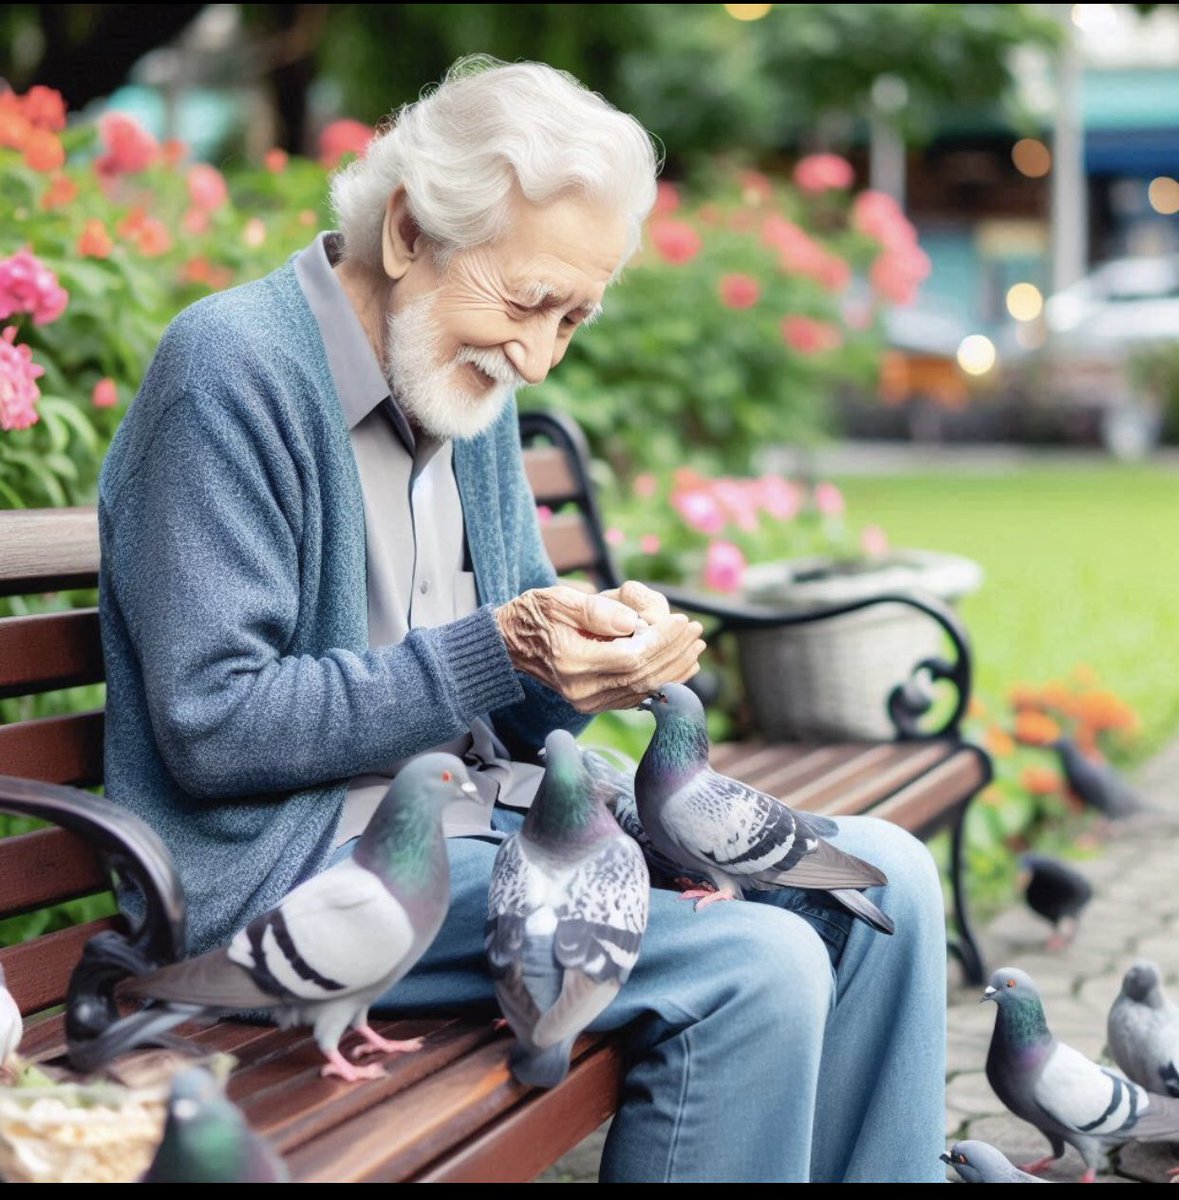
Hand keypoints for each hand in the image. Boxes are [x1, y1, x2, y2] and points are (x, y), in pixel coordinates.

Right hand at [495, 585, 705, 713]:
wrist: (510, 644)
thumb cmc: (535, 614)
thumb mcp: (558, 599)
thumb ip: (595, 609)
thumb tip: (632, 622)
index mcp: (572, 662)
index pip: (632, 657)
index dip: (662, 640)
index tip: (682, 620)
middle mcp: (582, 690)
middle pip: (644, 675)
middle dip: (675, 652)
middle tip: (696, 630)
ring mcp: (589, 702)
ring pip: (645, 688)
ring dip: (676, 667)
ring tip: (695, 645)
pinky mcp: (596, 703)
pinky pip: (638, 695)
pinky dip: (664, 680)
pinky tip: (683, 665)